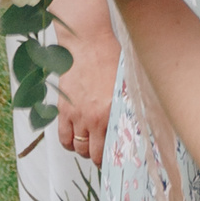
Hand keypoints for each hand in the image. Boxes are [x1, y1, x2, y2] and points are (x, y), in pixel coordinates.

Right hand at [52, 24, 119, 161]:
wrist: (87, 43)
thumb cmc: (109, 57)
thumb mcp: (126, 83)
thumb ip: (128, 105)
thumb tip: (136, 121)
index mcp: (112, 112)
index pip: (112, 148)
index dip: (114, 157)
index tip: (116, 157)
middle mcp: (93, 118)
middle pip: (93, 153)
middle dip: (98, 156)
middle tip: (101, 153)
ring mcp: (76, 114)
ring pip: (77, 147)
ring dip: (83, 150)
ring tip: (88, 145)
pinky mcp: (63, 108)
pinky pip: (63, 136)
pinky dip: (68, 142)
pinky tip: (74, 138)